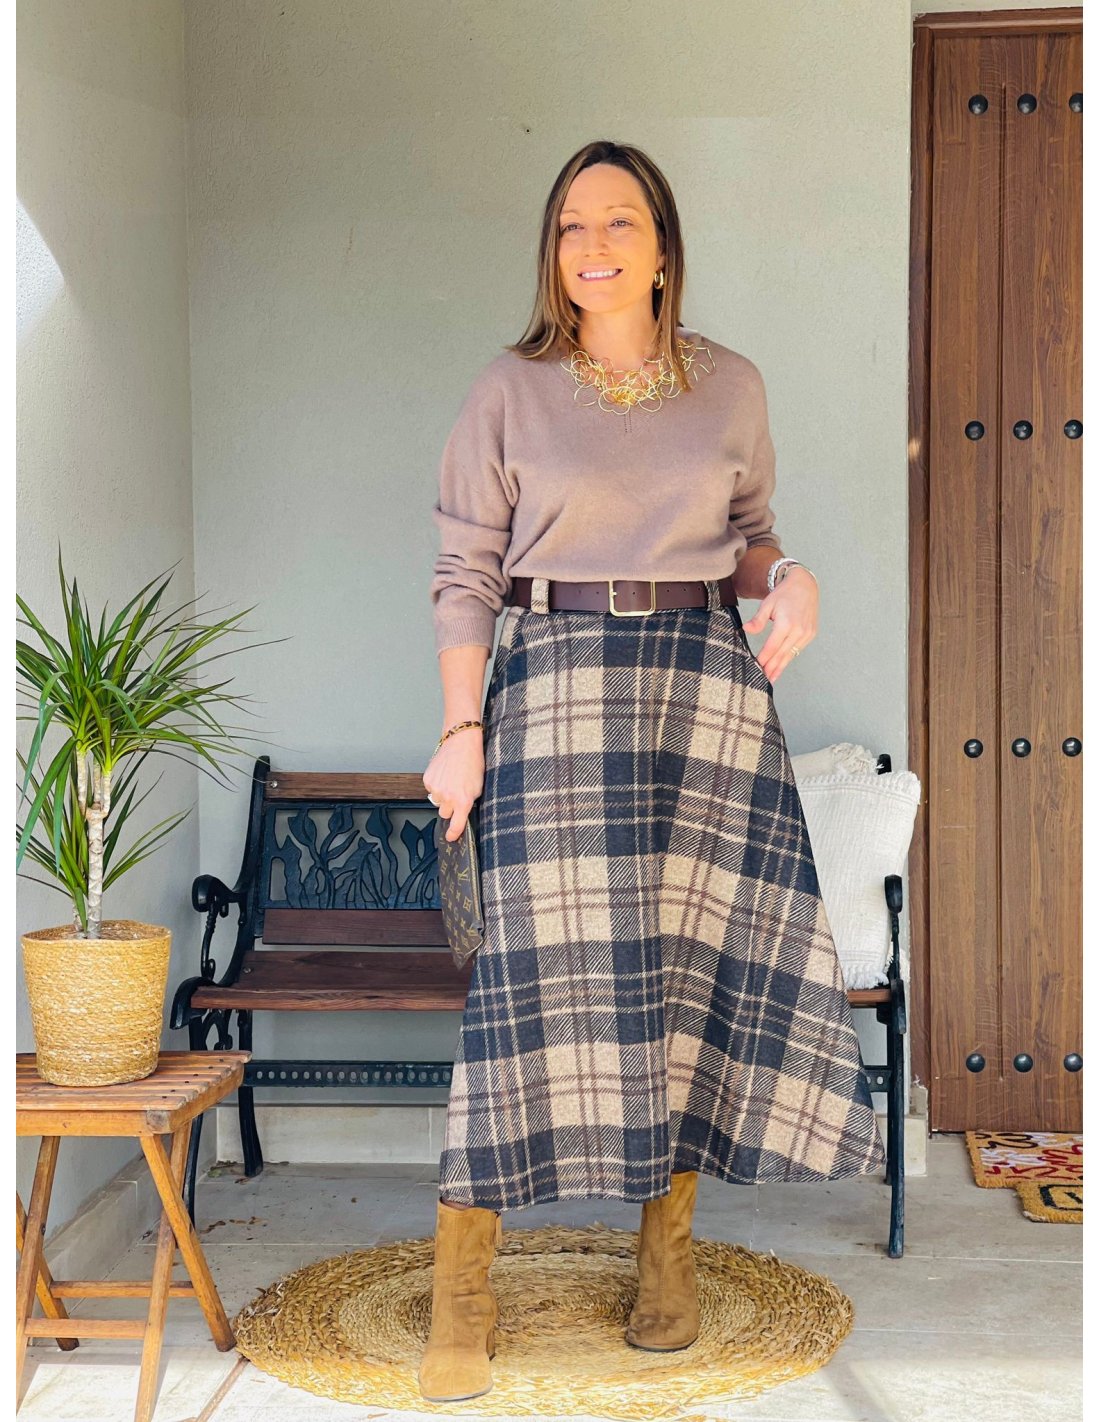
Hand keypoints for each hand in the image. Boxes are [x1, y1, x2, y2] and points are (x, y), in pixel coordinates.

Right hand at [424, 726, 484, 840]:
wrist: (461, 742)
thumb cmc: (473, 762)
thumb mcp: (478, 787)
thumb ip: (469, 802)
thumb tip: (462, 813)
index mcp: (463, 801)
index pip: (456, 825)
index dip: (453, 834)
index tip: (451, 838)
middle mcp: (448, 797)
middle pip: (444, 813)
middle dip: (450, 806)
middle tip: (456, 793)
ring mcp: (436, 789)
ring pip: (437, 801)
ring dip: (443, 794)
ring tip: (452, 779)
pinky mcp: (428, 780)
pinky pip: (431, 789)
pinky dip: (436, 784)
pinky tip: (445, 774)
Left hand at [740, 567, 817, 684]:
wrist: (805, 585)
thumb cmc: (784, 594)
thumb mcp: (768, 604)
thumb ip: (758, 620)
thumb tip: (746, 630)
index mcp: (786, 623)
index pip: (771, 647)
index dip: (763, 659)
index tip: (755, 667)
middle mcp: (798, 630)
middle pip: (781, 654)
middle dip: (771, 668)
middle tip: (762, 680)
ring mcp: (806, 634)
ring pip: (790, 655)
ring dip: (780, 667)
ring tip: (771, 679)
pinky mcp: (811, 634)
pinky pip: (797, 650)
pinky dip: (788, 659)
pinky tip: (781, 667)